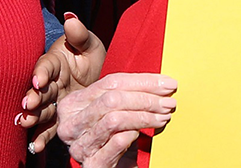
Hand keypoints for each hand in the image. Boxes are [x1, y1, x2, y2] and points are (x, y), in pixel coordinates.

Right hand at [19, 13, 105, 153]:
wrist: (98, 77)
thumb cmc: (89, 56)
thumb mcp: (89, 44)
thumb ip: (80, 35)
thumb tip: (71, 18)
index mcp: (54, 63)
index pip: (45, 66)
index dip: (42, 72)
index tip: (40, 79)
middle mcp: (49, 83)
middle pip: (38, 90)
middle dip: (32, 97)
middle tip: (28, 105)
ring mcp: (51, 102)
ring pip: (40, 109)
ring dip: (32, 116)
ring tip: (26, 123)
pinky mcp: (56, 117)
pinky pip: (47, 127)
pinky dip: (41, 137)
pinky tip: (36, 146)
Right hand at [58, 73, 179, 167]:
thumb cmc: (114, 138)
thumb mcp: (116, 112)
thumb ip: (129, 95)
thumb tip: (163, 83)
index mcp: (74, 104)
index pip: (111, 83)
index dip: (143, 81)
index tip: (167, 84)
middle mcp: (71, 124)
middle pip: (112, 100)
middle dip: (146, 99)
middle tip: (169, 103)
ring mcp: (80, 145)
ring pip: (114, 119)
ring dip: (145, 116)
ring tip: (163, 117)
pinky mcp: (93, 164)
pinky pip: (116, 142)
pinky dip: (133, 134)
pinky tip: (143, 133)